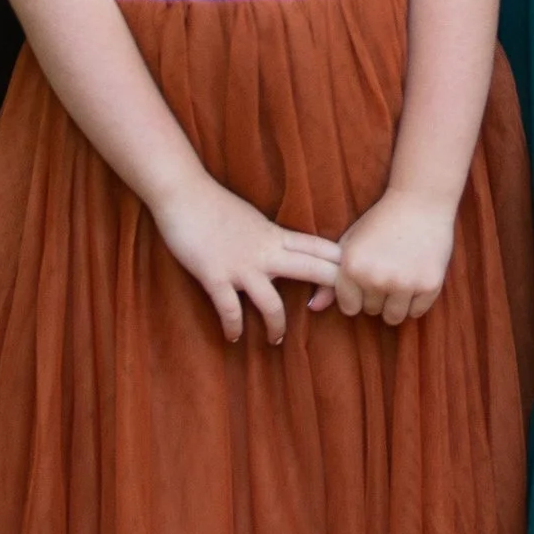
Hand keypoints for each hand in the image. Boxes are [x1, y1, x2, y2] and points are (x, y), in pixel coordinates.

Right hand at [151, 169, 341, 345]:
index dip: (340, 268)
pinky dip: (233, 327)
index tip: (350, 285)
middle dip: (333, 291)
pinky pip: (230, 310)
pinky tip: (233, 337)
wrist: (183, 193)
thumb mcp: (253, 220)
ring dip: (277, 326)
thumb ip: (271, 238)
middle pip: (313, 269)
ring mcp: (241, 265)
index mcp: (277, 235)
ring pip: (272, 304)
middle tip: (341, 313)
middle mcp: (265, 251)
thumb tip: (284, 252)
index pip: (321, 249)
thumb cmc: (214, 205)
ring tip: (276, 340)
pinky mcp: (215, 276)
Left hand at [322, 186, 458, 325]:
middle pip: (372, 311)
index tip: (366, 279)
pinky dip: (416, 301)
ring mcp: (404, 283)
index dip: (357, 295)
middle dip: (377, 296)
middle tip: (387, 270)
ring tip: (400, 277)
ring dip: (396, 303)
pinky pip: (416, 312)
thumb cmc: (381, 221)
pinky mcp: (429, 285)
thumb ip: (329, 278)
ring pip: (394, 317)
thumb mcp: (350, 243)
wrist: (420, 200)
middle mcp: (376, 278)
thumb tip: (314, 307)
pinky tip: (416, 277)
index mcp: (352, 267)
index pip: (350, 308)